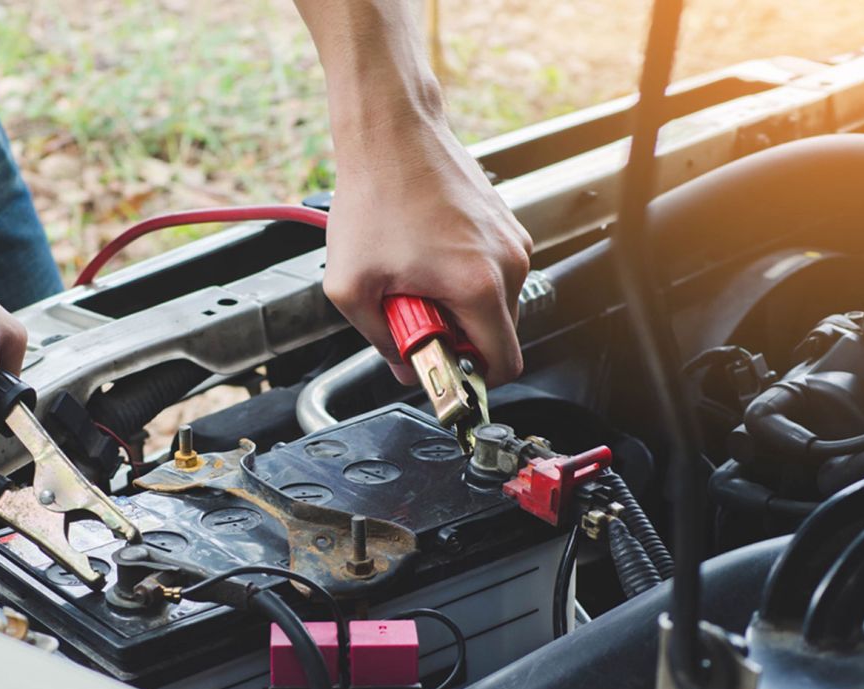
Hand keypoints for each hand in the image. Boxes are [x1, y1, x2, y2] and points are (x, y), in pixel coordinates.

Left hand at [322, 122, 532, 386]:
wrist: (391, 132)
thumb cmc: (373, 196)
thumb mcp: (351, 287)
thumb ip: (380, 340)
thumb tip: (402, 364)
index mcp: (479, 286)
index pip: (504, 366)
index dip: (470, 380)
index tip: (440, 368)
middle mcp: (508, 262)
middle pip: (498, 336)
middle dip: (456, 337)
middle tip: (412, 312)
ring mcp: (511, 240)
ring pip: (494, 303)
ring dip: (457, 305)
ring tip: (414, 277)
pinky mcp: (505, 223)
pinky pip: (491, 271)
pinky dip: (462, 276)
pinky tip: (425, 254)